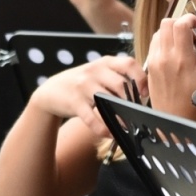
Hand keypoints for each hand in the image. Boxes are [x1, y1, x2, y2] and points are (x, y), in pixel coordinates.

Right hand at [28, 53, 145, 137]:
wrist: (51, 91)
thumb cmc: (82, 84)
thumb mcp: (98, 73)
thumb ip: (118, 78)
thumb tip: (144, 93)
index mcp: (105, 62)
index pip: (129, 63)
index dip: (141, 78)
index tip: (145, 93)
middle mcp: (94, 71)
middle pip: (120, 84)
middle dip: (130, 101)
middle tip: (136, 114)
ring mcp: (83, 85)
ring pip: (106, 100)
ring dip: (119, 116)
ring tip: (127, 127)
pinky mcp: (74, 101)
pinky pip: (91, 117)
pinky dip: (101, 128)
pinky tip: (109, 134)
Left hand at [145, 14, 195, 121]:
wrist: (174, 119)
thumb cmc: (194, 103)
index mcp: (182, 59)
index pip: (180, 25)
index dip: (190, 19)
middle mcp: (165, 57)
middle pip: (166, 23)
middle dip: (180, 23)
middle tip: (191, 34)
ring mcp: (154, 61)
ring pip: (158, 32)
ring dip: (171, 32)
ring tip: (183, 44)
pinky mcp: (149, 67)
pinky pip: (153, 45)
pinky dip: (163, 42)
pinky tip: (174, 53)